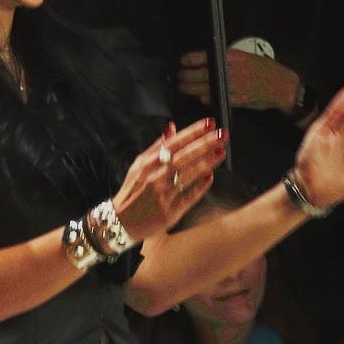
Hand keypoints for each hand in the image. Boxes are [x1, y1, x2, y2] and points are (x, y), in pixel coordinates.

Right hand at [109, 120, 227, 242]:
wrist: (121, 221)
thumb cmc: (133, 191)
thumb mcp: (139, 165)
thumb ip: (157, 147)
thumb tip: (172, 127)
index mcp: (146, 163)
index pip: (173, 143)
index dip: (192, 132)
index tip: (208, 123)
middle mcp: (154, 177)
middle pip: (182, 156)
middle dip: (204, 143)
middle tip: (222, 134)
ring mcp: (162, 195)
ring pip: (187, 174)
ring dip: (206, 162)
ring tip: (221, 151)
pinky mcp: (169, 212)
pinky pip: (188, 197)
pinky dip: (200, 187)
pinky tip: (210, 177)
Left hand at [179, 47, 301, 113]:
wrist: (282, 86)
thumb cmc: (265, 69)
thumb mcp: (247, 57)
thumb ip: (228, 59)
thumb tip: (208, 60)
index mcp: (234, 57)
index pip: (207, 56)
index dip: (192, 59)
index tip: (183, 61)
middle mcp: (233, 71)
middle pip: (203, 74)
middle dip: (187, 76)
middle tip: (179, 76)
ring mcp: (235, 87)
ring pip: (207, 88)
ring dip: (192, 88)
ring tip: (184, 87)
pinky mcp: (237, 100)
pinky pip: (217, 99)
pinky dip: (206, 98)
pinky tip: (200, 97)